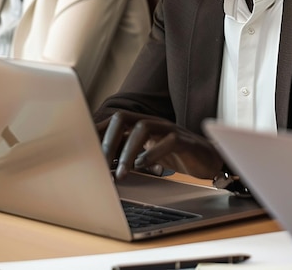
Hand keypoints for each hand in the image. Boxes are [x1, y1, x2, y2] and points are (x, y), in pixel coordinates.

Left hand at [101, 110, 222, 180]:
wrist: (207, 160)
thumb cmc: (175, 156)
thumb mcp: (147, 154)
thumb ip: (127, 153)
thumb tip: (101, 164)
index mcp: (142, 125)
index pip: (114, 122)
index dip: (97, 133)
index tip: (83, 151)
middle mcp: (153, 123)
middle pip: (124, 118)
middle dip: (109, 140)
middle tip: (101, 165)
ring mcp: (169, 129)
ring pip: (143, 128)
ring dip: (128, 151)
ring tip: (122, 173)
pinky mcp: (185, 141)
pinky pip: (168, 141)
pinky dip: (153, 154)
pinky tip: (145, 167)